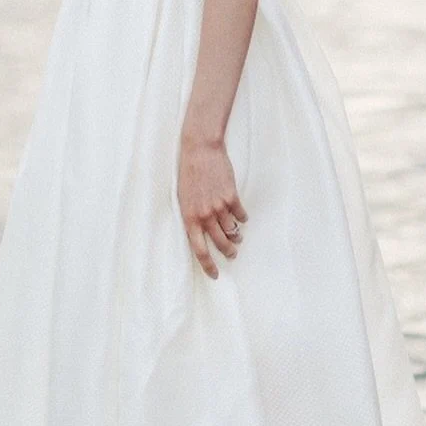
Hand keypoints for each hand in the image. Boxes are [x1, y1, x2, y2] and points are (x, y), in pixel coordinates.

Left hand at [178, 134, 247, 279]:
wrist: (200, 151)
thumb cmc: (188, 174)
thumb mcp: (183, 198)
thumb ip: (192, 216)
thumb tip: (201, 232)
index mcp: (189, 218)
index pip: (199, 249)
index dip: (208, 265)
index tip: (215, 274)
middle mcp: (204, 215)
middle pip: (220, 243)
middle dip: (228, 252)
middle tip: (232, 255)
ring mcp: (219, 206)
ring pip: (232, 231)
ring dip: (236, 237)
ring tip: (237, 237)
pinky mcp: (231, 196)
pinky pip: (240, 215)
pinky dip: (242, 219)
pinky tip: (242, 218)